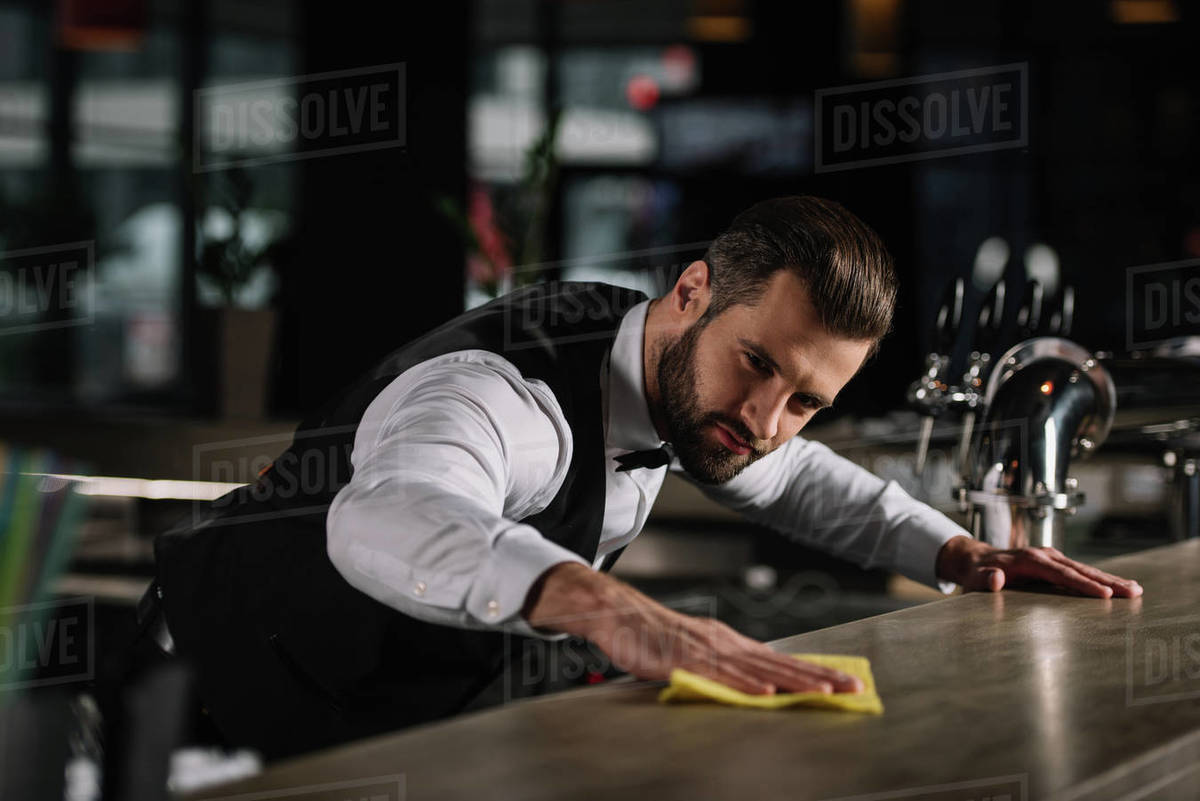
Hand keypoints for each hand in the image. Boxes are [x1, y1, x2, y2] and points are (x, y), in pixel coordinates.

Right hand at [523, 562, 862, 695]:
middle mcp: (726, 644)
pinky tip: (766, 694)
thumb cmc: (654, 638)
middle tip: (855, 689)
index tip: (848, 683)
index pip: (781, 660)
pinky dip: (744, 685)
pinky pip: (719, 676)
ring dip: (794, 682)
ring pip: (758, 670)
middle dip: (819, 678)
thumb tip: (757, 682)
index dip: (815, 672)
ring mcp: (707, 650)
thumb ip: (727, 666)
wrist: (618, 615)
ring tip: (825, 694)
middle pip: (780, 663)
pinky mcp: (685, 660)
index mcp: (731, 643)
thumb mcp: (699, 651)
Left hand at [936, 535, 1142, 597]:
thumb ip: (985, 581)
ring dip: (1110, 579)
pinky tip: (1118, 589)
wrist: (976, 559)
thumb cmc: (976, 574)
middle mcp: (1044, 555)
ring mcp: (1051, 557)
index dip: (1083, 584)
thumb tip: (996, 579)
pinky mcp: (1054, 563)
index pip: (1061, 574)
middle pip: (1080, 569)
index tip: (1105, 594)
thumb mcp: (975, 579)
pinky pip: (1080, 572)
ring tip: (1136, 590)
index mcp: (1029, 560)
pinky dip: (1100, 579)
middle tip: (1134, 592)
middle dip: (1108, 581)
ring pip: (1084, 569)